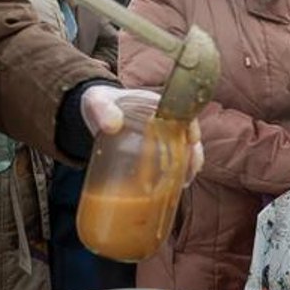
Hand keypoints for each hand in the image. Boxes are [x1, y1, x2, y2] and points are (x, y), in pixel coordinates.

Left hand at [80, 85, 202, 183]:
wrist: (96, 114)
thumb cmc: (99, 104)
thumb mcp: (96, 102)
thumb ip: (102, 109)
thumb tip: (112, 125)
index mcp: (156, 104)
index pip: (182, 112)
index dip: (191, 125)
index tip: (192, 139)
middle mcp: (165, 121)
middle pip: (188, 136)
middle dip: (194, 153)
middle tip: (190, 170)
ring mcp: (162, 137)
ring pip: (184, 151)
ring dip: (188, 166)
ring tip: (184, 182)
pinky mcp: (155, 152)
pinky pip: (172, 162)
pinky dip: (176, 173)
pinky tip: (175, 187)